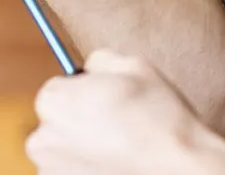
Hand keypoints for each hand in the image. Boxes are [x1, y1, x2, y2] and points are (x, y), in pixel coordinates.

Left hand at [27, 50, 224, 174]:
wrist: (181, 174)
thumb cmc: (160, 123)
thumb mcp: (134, 67)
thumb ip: (100, 61)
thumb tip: (90, 67)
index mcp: (53, 100)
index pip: (57, 91)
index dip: (83, 96)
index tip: (104, 106)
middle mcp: (42, 138)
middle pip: (56, 124)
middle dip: (79, 125)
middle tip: (115, 132)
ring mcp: (50, 170)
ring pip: (64, 154)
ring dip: (82, 153)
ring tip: (119, 154)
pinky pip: (71, 173)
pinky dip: (87, 171)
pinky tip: (115, 168)